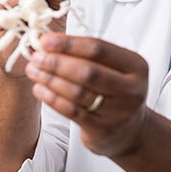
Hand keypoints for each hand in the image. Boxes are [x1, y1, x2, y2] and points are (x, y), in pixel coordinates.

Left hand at [25, 32, 150, 156]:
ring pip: (78, 92)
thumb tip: (50, 42)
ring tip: (33, 71)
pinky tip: (39, 89)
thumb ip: (89, 54)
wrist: (130, 130)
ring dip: (51, 79)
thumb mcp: (116, 69)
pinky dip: (52, 98)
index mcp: (136, 66)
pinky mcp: (102, 129)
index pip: (99, 49)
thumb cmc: (117, 92)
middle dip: (57, 62)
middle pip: (89, 71)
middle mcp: (132, 89)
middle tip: (36, 57)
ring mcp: (118, 112)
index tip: (46, 40)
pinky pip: (71, 111)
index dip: (69, 44)